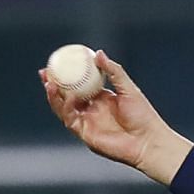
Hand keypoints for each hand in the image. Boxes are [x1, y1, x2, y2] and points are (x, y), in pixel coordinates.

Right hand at [40, 50, 192, 182]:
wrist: (148, 140)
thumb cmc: (143, 116)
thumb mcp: (128, 88)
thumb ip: (113, 71)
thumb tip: (98, 53)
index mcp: (100, 99)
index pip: (78, 85)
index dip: (66, 75)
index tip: (57, 62)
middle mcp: (91, 112)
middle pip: (66, 97)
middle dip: (53, 85)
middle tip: (45, 73)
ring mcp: (87, 124)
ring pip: (64, 110)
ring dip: (54, 98)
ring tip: (49, 84)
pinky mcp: (86, 135)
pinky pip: (71, 121)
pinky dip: (67, 109)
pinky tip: (68, 97)